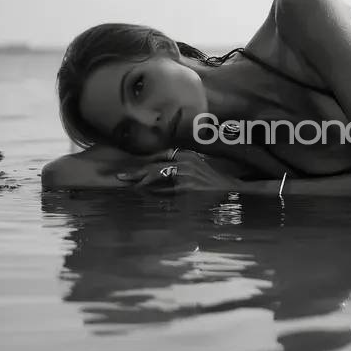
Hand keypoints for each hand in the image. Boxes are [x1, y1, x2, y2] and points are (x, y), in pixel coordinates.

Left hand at [116, 149, 242, 192]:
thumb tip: (158, 172)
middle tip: (121, 177)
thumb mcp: (196, 167)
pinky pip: (165, 190)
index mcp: (186, 154)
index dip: (144, 163)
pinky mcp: (186, 187)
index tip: (131, 168)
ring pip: (156, 176)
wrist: (229, 189)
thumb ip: (179, 166)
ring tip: (131, 187)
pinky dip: (154, 193)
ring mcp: (185, 173)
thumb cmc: (211, 181)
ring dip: (142, 183)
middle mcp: (185, 160)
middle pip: (154, 165)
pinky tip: (147, 195)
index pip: (160, 155)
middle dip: (136, 172)